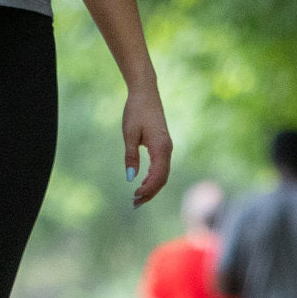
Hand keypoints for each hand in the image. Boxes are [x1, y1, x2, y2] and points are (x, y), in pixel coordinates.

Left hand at [123, 86, 171, 207]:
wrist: (145, 93)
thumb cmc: (136, 112)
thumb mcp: (129, 135)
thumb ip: (130, 157)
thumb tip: (131, 178)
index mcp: (161, 147)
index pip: (158, 176)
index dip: (148, 189)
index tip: (134, 197)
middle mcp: (167, 149)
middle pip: (162, 178)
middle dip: (150, 192)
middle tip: (134, 204)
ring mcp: (166, 147)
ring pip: (163, 173)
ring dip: (151, 187)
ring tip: (137, 197)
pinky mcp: (163, 145)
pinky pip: (161, 166)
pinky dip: (153, 178)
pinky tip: (143, 183)